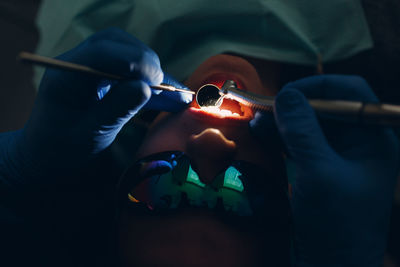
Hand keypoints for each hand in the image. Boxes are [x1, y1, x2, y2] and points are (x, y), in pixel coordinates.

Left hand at [0, 28, 190, 185]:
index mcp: (67, 76)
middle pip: (119, 45)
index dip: (134, 60)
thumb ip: (116, 109)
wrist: (45, 155)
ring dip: (154, 75)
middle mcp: (78, 64)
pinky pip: (130, 73)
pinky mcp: (102, 78)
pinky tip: (170, 99)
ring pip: (129, 55)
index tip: (157, 81)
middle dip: (148, 64)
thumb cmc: (61, 150)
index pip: (103, 51)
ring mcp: (90, 68)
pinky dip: (150, 85)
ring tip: (177, 97)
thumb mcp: (90, 135)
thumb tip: (145, 88)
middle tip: (168, 90)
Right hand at [250, 75, 398, 265]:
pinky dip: (280, 136)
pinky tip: (262, 132)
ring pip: (308, 124)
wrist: (331, 265)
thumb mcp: (319, 173)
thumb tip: (286, 95)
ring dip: (283, 119)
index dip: (319, 86)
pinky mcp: (317, 169)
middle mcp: (357, 143)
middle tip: (264, 107)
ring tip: (257, 119)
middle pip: (326, 107)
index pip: (351, 93)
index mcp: (373, 139)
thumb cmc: (337, 224)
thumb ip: (303, 131)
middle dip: (294, 104)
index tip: (287, 94)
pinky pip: (299, 142)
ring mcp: (336, 157)